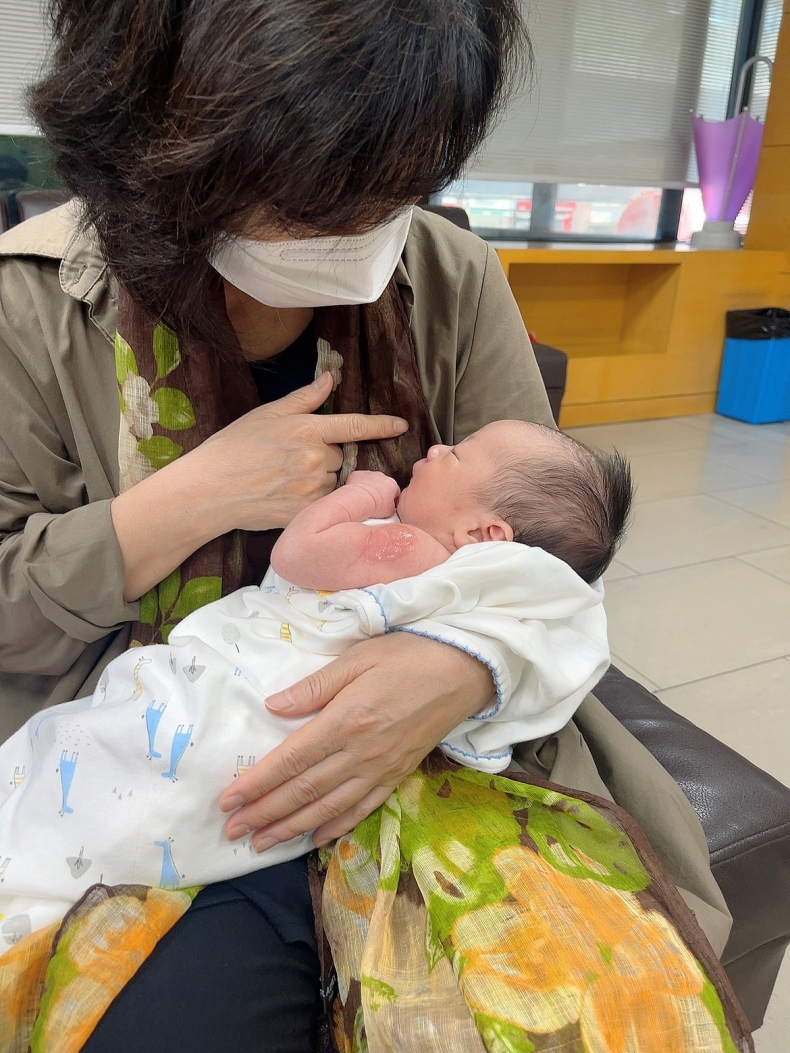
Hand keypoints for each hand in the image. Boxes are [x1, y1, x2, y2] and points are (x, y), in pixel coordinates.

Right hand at [111, 372, 407, 599]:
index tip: (400, 425)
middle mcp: (315, 459)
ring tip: (285, 480)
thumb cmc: (233, 447)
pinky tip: (287, 497)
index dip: (380, 425)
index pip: (354, 425)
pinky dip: (313, 501)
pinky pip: (324, 505)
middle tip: (290, 459)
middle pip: (339, 456)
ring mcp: (312, 488)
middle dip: (324, 456)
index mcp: (308, 429)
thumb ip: (303, 398)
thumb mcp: (267, 413)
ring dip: (319, 480)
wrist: (209, 489)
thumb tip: (331, 379)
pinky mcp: (306, 513)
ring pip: (332, 481)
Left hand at [218, 633, 493, 849]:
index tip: (228, 800)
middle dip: (265, 814)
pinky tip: (316, 838)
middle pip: (303, 791)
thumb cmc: (407, 656)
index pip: (291, 761)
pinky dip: (337, 827)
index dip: (257, 784)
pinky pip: (363, 809)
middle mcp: (360, 753)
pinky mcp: (398, 776)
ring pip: (328, 808)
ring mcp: (381, 769)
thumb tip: (272, 706)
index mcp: (345, 721)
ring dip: (292, 828)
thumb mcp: (357, 657)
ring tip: (261, 844)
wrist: (463, 672)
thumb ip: (314, 686)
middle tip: (232, 831)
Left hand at [344, 470, 400, 517]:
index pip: (394, 491)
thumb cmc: (375, 505)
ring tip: (364, 499)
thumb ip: (392, 506)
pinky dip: (358, 485)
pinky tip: (357, 494)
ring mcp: (369, 474)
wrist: (361, 500)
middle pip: (382, 484)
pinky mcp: (358, 474)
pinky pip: (358, 479)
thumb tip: (389, 507)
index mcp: (392, 484)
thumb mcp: (390, 511)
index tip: (385, 505)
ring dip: (369, 488)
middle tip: (374, 503)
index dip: (390, 499)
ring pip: (370, 481)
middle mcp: (381, 476)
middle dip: (379, 492)